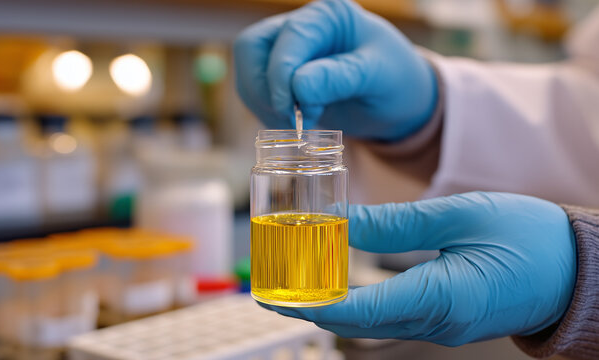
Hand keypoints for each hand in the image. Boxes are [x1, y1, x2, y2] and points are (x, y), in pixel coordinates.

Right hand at [234, 0, 437, 140]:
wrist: (397, 102)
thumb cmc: (395, 81)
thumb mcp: (378, 78)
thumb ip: (340, 78)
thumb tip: (298, 86)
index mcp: (328, 15)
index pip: (290, 37)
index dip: (281, 73)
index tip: (288, 108)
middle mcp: (301, 26)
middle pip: (252, 48)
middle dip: (264, 88)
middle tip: (291, 120)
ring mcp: (286, 51)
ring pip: (247, 72)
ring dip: (262, 104)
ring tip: (297, 125)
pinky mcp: (279, 76)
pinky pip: (254, 92)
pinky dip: (265, 113)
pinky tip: (292, 124)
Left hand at [260, 192, 576, 345]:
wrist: (579, 268)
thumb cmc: (531, 238)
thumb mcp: (458, 216)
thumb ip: (395, 223)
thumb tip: (342, 221)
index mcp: (440, 299)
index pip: (358, 310)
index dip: (312, 303)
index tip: (276, 293)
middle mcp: (435, 323)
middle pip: (357, 320)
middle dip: (313, 303)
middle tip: (274, 282)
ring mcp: (441, 326)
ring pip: (372, 319)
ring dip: (333, 301)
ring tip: (298, 276)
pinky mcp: (446, 318)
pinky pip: (392, 314)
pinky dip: (361, 299)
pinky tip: (343, 278)